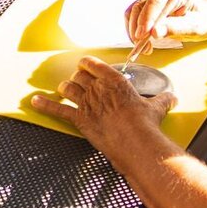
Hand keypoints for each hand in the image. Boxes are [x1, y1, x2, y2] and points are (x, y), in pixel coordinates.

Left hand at [29, 56, 174, 149]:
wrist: (136, 143)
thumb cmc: (146, 125)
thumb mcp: (157, 108)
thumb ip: (162, 100)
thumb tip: (172, 98)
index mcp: (114, 81)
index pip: (94, 64)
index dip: (87, 64)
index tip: (86, 65)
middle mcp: (97, 89)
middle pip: (79, 76)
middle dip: (78, 78)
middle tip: (80, 81)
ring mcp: (86, 103)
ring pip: (67, 88)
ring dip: (65, 88)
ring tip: (65, 89)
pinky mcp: (79, 119)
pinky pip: (57, 110)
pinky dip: (44, 105)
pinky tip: (34, 102)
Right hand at [124, 0, 206, 56]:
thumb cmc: (205, 20)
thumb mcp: (196, 27)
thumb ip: (176, 28)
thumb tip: (155, 32)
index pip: (155, 1)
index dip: (146, 19)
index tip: (142, 35)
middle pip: (140, 5)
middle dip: (138, 27)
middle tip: (142, 46)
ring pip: (133, 11)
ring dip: (134, 30)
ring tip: (143, 47)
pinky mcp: (147, 4)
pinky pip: (134, 16)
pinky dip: (135, 30)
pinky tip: (142, 41)